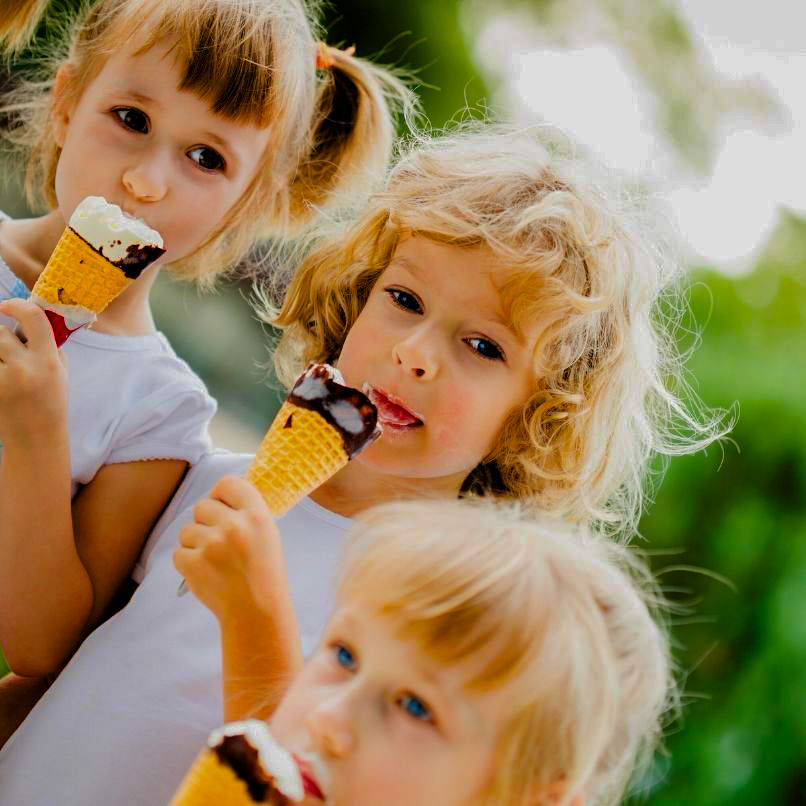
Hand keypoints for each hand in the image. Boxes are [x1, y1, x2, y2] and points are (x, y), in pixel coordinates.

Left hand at [0, 300, 67, 446]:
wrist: (35, 437)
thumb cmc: (50, 401)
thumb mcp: (61, 372)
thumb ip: (49, 345)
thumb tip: (29, 317)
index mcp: (47, 362)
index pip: (32, 318)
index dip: (18, 305)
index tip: (8, 306)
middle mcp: (24, 369)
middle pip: (0, 333)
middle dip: (4, 339)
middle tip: (11, 352)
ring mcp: (2, 381)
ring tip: (8, 368)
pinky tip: (4, 381)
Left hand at [173, 476, 288, 625]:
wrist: (257, 612)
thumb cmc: (264, 573)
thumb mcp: (267, 534)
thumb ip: (246, 513)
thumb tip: (220, 498)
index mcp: (256, 515)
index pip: (227, 483)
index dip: (222, 495)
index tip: (224, 508)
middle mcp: (234, 526)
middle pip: (202, 505)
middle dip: (207, 522)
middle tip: (220, 542)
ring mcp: (212, 545)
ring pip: (187, 530)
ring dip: (196, 544)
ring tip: (215, 561)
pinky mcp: (193, 564)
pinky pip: (179, 553)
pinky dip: (188, 563)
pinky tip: (207, 573)